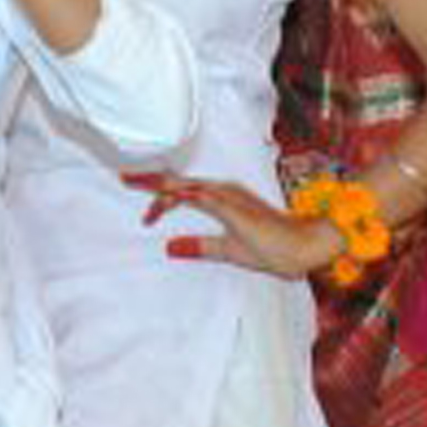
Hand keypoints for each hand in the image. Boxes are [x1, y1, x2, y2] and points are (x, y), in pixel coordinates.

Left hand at [128, 171, 338, 281]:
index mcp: (221, 200)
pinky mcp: (234, 207)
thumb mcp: (225, 250)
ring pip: (187, 185)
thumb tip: (170, 248)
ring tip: (136, 184)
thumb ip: (199, 247)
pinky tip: (164, 198)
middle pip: (179, 182)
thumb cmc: (271, 247)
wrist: (302, 248)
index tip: (143, 210)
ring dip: (160, 187)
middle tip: (124, 177)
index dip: (159, 196)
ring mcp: (229, 196)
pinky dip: (181, 195)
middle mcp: (223, 192)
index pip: (183, 192)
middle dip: (150, 180)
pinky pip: (202, 197)